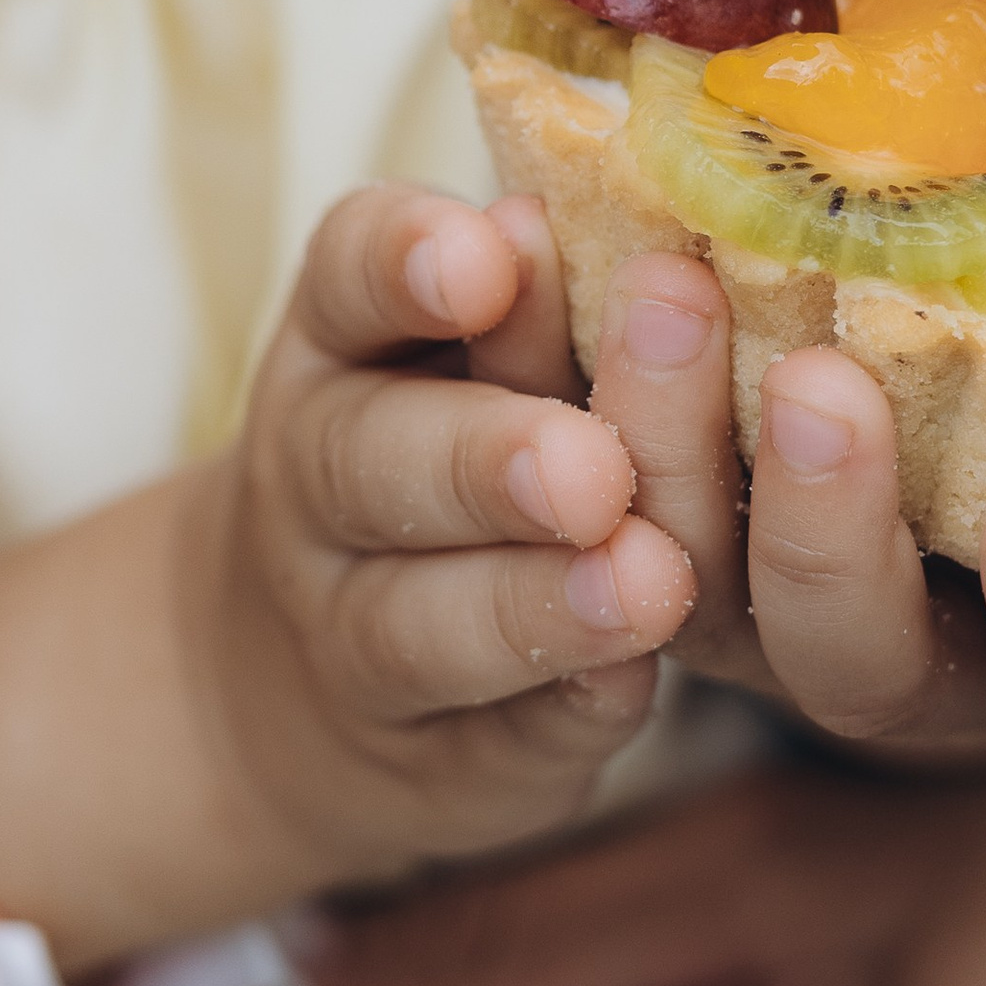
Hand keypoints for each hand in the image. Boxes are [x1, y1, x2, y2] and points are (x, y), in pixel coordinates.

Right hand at [209, 188, 694, 880]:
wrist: (300, 674)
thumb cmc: (444, 447)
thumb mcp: (466, 344)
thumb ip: (550, 293)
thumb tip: (686, 224)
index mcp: (344, 341)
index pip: (351, 275)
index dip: (409, 262)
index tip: (491, 250)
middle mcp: (323, 478)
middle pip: (375, 460)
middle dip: (488, 457)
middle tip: (591, 464)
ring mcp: (357, 630)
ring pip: (422, 622)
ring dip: (536, 602)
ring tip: (649, 582)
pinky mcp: (433, 761)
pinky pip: (493, 740)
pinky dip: (558, 715)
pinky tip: (629, 686)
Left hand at [506, 216, 985, 766]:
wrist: (933, 303)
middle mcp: (924, 658)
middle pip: (861, 662)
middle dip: (836, 532)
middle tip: (820, 388)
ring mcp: (763, 609)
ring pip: (697, 593)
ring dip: (672, 449)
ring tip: (671, 295)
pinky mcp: (639, 528)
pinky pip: (572, 496)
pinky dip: (548, 384)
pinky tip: (530, 256)